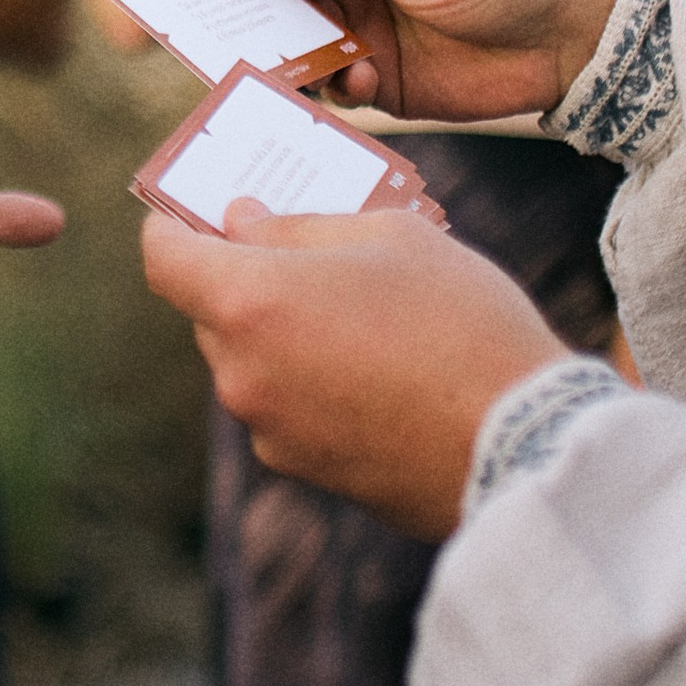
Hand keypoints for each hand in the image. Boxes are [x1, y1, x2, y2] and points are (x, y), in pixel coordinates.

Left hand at [141, 197, 567, 534]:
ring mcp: (270, 431)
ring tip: (370, 316)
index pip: (163, 260)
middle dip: (251, 280)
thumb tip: (241, 223)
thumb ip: (299, 226)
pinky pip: (289, 407)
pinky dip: (315, 383)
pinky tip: (384, 372)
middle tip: (318, 256)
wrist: (522, 445)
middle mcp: (241, 373)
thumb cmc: (458, 322)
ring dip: (289, 334)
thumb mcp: (390, 236)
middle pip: (212, 312)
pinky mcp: (306, 471)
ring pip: (254, 361)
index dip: (172, 230)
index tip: (199, 215)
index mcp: (248, 303)